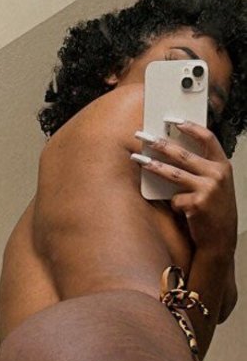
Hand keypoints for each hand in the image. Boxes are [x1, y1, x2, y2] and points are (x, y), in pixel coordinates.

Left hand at [132, 121, 237, 254]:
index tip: (174, 121)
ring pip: (173, 173)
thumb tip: (172, 151)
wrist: (220, 239)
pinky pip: (175, 198)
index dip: (190, 127)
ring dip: (152, 165)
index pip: (208, 138)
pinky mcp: (196, 204)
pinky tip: (182, 211)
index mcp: (223, 166)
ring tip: (137, 159)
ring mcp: (207, 189)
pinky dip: (174, 204)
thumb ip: (201, 168)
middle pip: (183, 153)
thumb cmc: (215, 211)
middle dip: (160, 143)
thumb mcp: (215, 185)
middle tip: (144, 137)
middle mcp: (217, 175)